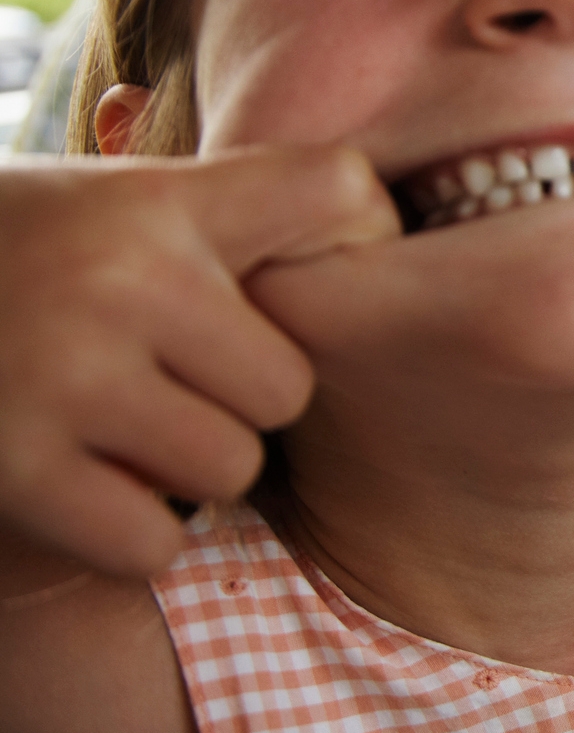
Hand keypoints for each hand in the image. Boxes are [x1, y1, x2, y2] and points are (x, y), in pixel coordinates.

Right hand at [0, 148, 398, 576]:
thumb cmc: (18, 259)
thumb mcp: (108, 204)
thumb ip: (226, 214)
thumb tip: (378, 229)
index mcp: (156, 201)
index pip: (341, 192)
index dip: (355, 244)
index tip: (301, 281)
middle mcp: (123, 279)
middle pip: (293, 383)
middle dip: (242, 399)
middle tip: (175, 384)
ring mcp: (64, 374)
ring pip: (231, 467)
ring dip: (188, 470)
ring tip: (124, 432)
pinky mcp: (13, 470)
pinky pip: (157, 540)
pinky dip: (133, 534)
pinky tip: (86, 488)